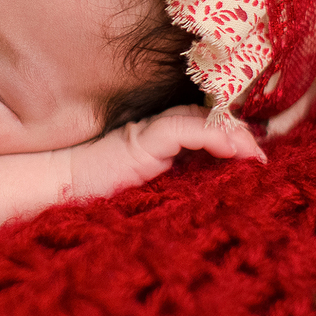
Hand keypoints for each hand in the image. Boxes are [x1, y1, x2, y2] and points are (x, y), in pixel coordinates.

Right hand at [64, 104, 264, 200]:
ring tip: (252, 153)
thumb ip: (165, 182)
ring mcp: (146, 133)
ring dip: (232, 133)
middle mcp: (151, 131)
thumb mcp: (140, 191)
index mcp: (152, 142)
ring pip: (199, 118)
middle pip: (204, 117)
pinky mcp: (140, 141)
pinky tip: (232, 149)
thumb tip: (204, 195)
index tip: (252, 156)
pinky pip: (183, 129)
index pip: (198, 125)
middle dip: (235, 131)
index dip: (226, 133)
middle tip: (258, 154)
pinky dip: (212, 135)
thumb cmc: (92, 197)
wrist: (57, 191)